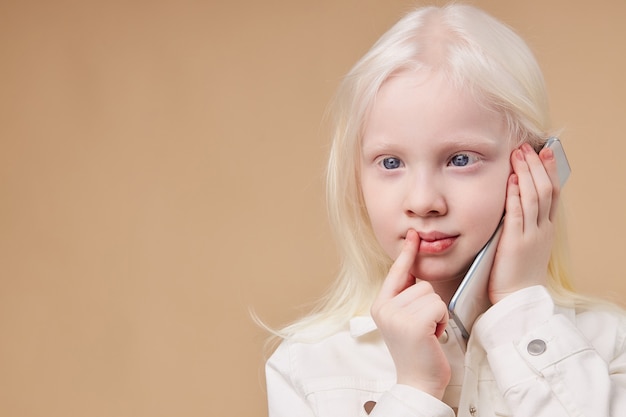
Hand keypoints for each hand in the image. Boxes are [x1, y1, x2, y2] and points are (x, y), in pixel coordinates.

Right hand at [371, 229, 449, 398]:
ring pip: (431, 294)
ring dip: (437, 314)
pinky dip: (442, 321)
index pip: (396, 272)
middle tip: (423, 328)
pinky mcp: (413, 323)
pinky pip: (438, 306)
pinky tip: (433, 336)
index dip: (407, 253)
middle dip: (430, 305)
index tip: (413, 235)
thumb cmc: (417, 350)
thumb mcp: (404, 319)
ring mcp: (396, 315)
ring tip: (428, 332)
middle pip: (421, 284)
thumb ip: (405, 295)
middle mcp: (384, 308)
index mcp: (380, 305)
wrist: (418, 381)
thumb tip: (414, 270)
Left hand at [488, 143, 561, 303]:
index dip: (549, 171)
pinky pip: (517, 214)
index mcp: (546, 230)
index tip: (545, 152)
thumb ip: (522, 225)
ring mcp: (530, 236)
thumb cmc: (517, 275)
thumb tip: (512, 203)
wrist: (518, 300)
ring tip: (519, 155)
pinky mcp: (515, 243)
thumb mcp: (526, 246)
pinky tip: (513, 180)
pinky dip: (516, 195)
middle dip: (537, 166)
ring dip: (526, 173)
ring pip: (534, 197)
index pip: (552, 194)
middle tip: (529, 147)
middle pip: (546, 190)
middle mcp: (542, 230)